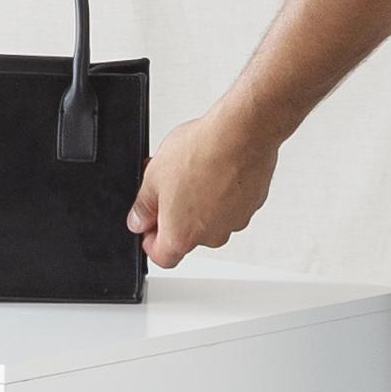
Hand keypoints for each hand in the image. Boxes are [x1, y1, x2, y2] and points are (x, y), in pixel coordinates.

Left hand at [131, 106, 277, 268]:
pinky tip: (213, 169)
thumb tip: (138, 220)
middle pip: (187, 237)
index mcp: (182, 236)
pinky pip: (230, 205)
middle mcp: (211, 237)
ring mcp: (234, 222)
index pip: (162, 257)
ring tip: (193, 171)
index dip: (151, 241)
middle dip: (176, 215)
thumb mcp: (153, 177)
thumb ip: (143, 207)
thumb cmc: (201, 154)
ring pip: (210, 220)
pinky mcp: (251, 205)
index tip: (149, 224)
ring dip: (200, 203)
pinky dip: (222, 193)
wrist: (241, 134)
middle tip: (169, 187)